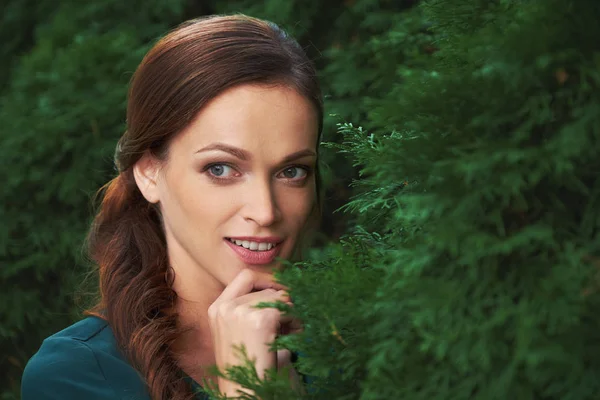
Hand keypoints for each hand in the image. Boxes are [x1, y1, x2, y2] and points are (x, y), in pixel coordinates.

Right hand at [208, 269, 301, 395]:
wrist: (243, 393)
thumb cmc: (246, 368)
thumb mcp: (239, 333)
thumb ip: (250, 310)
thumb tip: (282, 290)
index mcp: (217, 309)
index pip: (246, 276)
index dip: (268, 281)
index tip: (284, 293)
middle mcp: (225, 307)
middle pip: (267, 288)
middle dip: (284, 302)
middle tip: (292, 322)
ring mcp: (240, 312)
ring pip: (280, 297)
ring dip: (293, 312)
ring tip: (294, 331)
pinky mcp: (259, 321)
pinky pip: (287, 309)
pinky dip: (297, 321)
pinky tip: (295, 336)